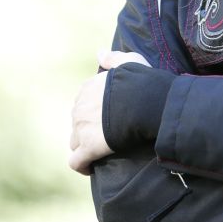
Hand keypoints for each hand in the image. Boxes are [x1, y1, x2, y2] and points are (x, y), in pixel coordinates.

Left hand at [69, 49, 151, 175]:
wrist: (147, 102)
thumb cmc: (142, 81)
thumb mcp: (130, 61)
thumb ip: (112, 58)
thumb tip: (99, 53)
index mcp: (88, 88)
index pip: (83, 103)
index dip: (94, 111)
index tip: (107, 117)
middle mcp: (80, 107)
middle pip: (78, 122)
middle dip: (89, 129)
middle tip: (108, 135)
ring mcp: (82, 128)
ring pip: (75, 142)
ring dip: (85, 146)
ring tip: (101, 152)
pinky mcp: (89, 148)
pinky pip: (76, 162)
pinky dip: (81, 166)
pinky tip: (90, 168)